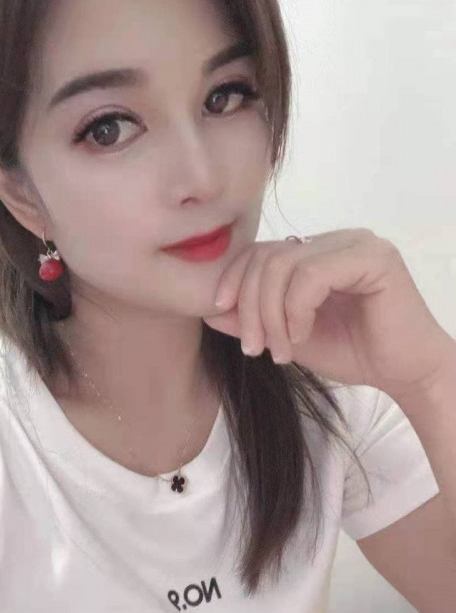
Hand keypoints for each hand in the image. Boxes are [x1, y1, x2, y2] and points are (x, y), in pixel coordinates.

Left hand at [203, 228, 455, 402]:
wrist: (404, 373)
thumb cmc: (353, 352)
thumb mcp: (288, 337)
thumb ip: (251, 320)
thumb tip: (208, 310)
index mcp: (315, 251)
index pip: (260, 252)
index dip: (233, 279)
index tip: (220, 314)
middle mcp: (334, 239)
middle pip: (267, 257)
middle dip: (249, 306)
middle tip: (254, 348)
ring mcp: (356, 243)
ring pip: (284, 265)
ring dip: (271, 314)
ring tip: (281, 350)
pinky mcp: (374, 257)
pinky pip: (312, 275)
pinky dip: (296, 309)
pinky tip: (304, 334)